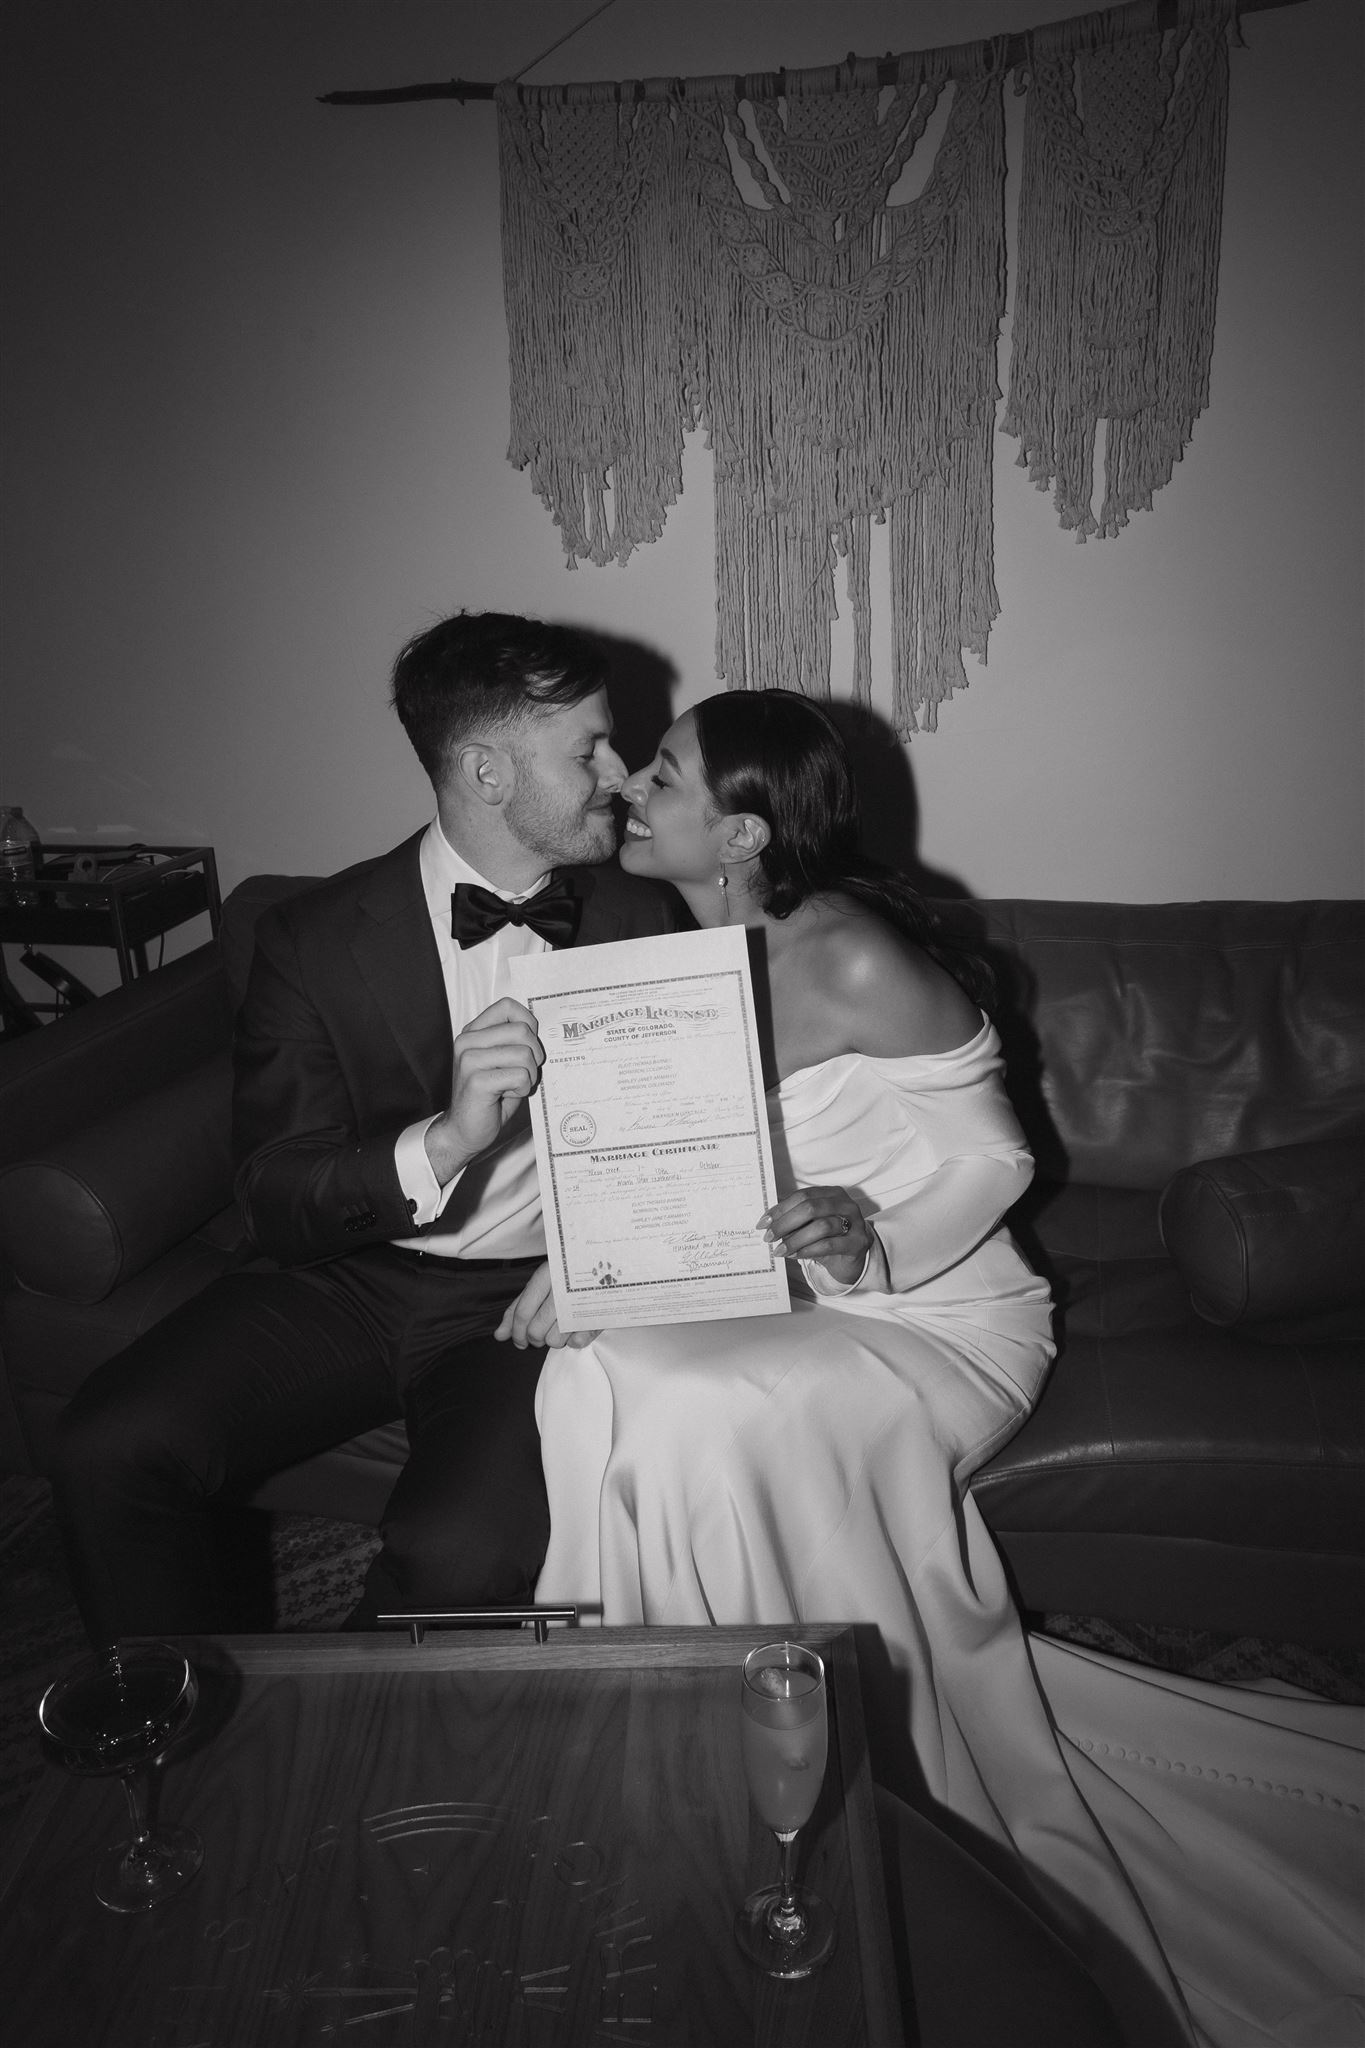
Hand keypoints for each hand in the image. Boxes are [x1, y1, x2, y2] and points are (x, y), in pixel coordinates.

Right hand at [424, 997, 544, 1183]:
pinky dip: (522, 1088)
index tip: (530, 1045)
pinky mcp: (476, 1080)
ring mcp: (469, 1059)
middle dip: (535, 1055)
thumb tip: (547, 1030)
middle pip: (522, 1030)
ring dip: (529, 1075)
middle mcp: (468, 1041)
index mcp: (474, 1032)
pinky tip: (507, 1096)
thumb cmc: (488, 1098)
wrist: (463, 1131)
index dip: (528, 1023)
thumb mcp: (503, 1062)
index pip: (508, 1006)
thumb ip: (516, 1042)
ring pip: (524, 1054)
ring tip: (514, 1086)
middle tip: (526, 1073)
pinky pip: (519, 1076)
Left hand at [495, 1261, 599, 1351]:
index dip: (516, 1332)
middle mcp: (563, 1287)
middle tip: (540, 1334)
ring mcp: (582, 1301)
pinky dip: (575, 1341)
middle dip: (534, 1339)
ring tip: (561, 1326)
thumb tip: (499, 1335)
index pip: (522, 1312)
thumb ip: (519, 1308)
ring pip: (555, 1340)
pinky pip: (578, 1342)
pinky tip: (576, 1329)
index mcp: (546, 1275)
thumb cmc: (568, 1274)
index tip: (519, 1341)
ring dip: (555, 1340)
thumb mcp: (541, 1284)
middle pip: (536, 1330)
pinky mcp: (600, 1315)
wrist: (608, 1258)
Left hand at [760, 1186, 871, 1285]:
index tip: (763, 1223)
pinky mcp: (857, 1242)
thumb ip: (794, 1220)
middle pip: (810, 1208)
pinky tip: (795, 1255)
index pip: (802, 1196)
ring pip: (820, 1226)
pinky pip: (829, 1245)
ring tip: (780, 1250)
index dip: (780, 1209)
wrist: (851, 1259)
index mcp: (832, 1194)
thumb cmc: (828, 1238)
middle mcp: (845, 1204)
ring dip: (795, 1239)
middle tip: (769, 1237)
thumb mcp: (811, 1225)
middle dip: (785, 1223)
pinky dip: (808, 1250)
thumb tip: (769, 1223)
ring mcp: (855, 1222)